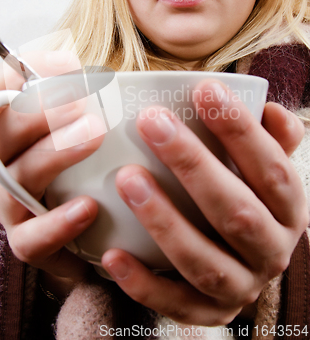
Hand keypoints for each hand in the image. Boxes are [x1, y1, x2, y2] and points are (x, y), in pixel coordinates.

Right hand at [0, 51, 104, 296]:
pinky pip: (31, 239)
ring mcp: (13, 202)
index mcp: (18, 126)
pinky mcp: (28, 241)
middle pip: (0, 128)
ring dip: (53, 153)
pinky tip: (89, 207)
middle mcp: (7, 160)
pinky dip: (57, 222)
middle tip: (79, 98)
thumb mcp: (102, 124)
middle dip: (38, 109)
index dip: (20, 69)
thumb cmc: (98, 165)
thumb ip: (105, 98)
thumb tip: (138, 70)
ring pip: (15, 178)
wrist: (99, 230)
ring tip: (93, 134)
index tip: (68, 62)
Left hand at [101, 79, 307, 325]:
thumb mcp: (264, 168)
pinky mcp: (209, 313)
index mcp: (290, 210)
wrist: (245, 261)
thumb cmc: (246, 195)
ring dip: (164, 220)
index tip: (204, 89)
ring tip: (126, 178)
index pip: (272, 168)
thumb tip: (268, 108)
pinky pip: (175, 305)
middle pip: (235, 212)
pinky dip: (143, 284)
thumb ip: (269, 139)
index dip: (241, 130)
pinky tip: (112, 254)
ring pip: (203, 261)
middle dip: (192, 164)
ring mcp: (241, 287)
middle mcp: (272, 252)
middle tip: (151, 122)